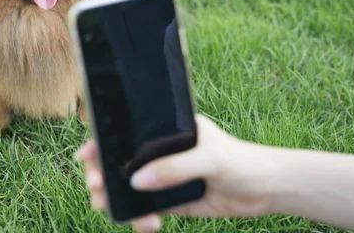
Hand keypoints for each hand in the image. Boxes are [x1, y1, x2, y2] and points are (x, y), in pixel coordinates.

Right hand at [76, 114, 276, 231]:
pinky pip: (147, 209)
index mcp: (166, 130)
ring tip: (107, 208)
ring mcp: (164, 177)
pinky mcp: (172, 201)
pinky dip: (140, 218)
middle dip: (102, 173)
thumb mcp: (210, 158)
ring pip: (129, 187)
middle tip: (96, 186)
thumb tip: (136, 182)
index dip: (102, 141)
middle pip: (119, 161)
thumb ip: (175, 167)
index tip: (86, 154)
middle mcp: (160, 152)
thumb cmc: (241, 160)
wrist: (266, 190)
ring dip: (114, 197)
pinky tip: (148, 225)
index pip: (127, 131)